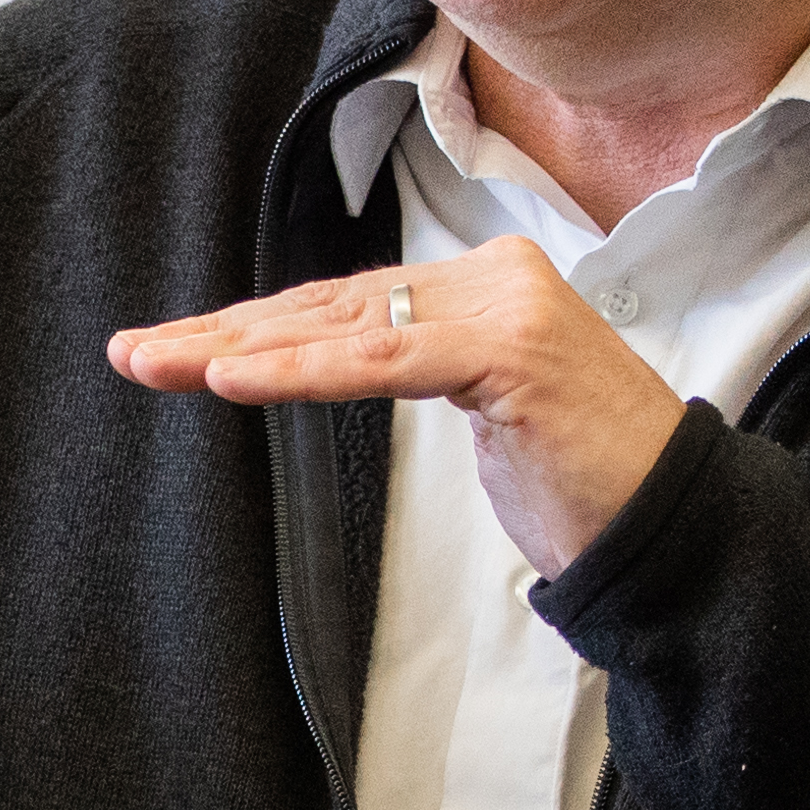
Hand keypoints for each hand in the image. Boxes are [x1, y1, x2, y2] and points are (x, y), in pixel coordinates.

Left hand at [108, 237, 687, 583]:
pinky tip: (229, 375)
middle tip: (135, 350)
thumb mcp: (485, 418)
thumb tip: (331, 360)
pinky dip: (298, 371)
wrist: (675, 531)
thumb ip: (422, 372)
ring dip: (235, 348)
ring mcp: (506, 306)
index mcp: (484, 286)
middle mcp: (493, 277)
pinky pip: (380, 363)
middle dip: (224, 333)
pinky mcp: (512, 350)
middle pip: (330, 308)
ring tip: (155, 360)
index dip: (256, 328)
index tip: (176, 348)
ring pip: (342, 329)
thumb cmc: (585, 485)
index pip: (347, 306)